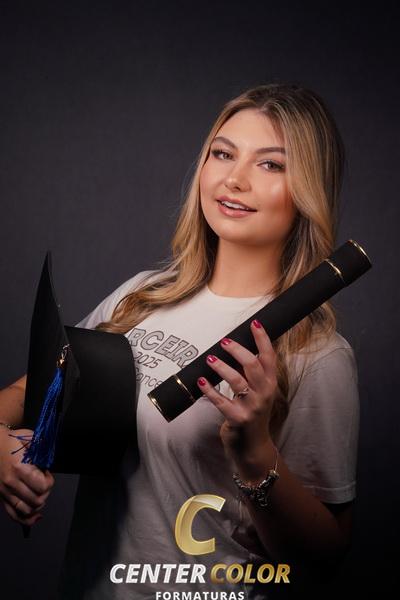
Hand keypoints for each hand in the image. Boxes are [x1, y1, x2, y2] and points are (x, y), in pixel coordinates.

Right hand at [0, 427, 53, 525]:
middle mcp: (11, 483)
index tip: (47, 473)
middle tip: (44, 482)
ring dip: (38, 505)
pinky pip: (13, 515)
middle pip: (37, 501)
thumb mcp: (28, 437)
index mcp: (19, 468)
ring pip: (27, 511)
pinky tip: (36, 516)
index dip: (49, 481)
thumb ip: (42, 446)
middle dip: (46, 492)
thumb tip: (50, 457)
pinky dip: (26, 519)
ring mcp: (4, 492)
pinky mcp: (1, 497)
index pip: (42, 487)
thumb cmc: (12, 440)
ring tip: (39, 493)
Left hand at [196, 319, 277, 461]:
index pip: (269, 356)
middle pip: (252, 365)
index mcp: (270, 383)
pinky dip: (209, 390)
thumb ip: (250, 372)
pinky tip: (201, 380)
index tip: (254, 323)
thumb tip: (235, 347)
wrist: (252, 446)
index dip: (262, 338)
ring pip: (237, 380)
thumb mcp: (257, 391)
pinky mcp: (238, 419)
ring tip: (209, 359)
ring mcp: (252, 407)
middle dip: (237, 350)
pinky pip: (221, 401)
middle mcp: (264, 394)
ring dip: (221, 367)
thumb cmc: (252, 412)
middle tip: (224, 342)